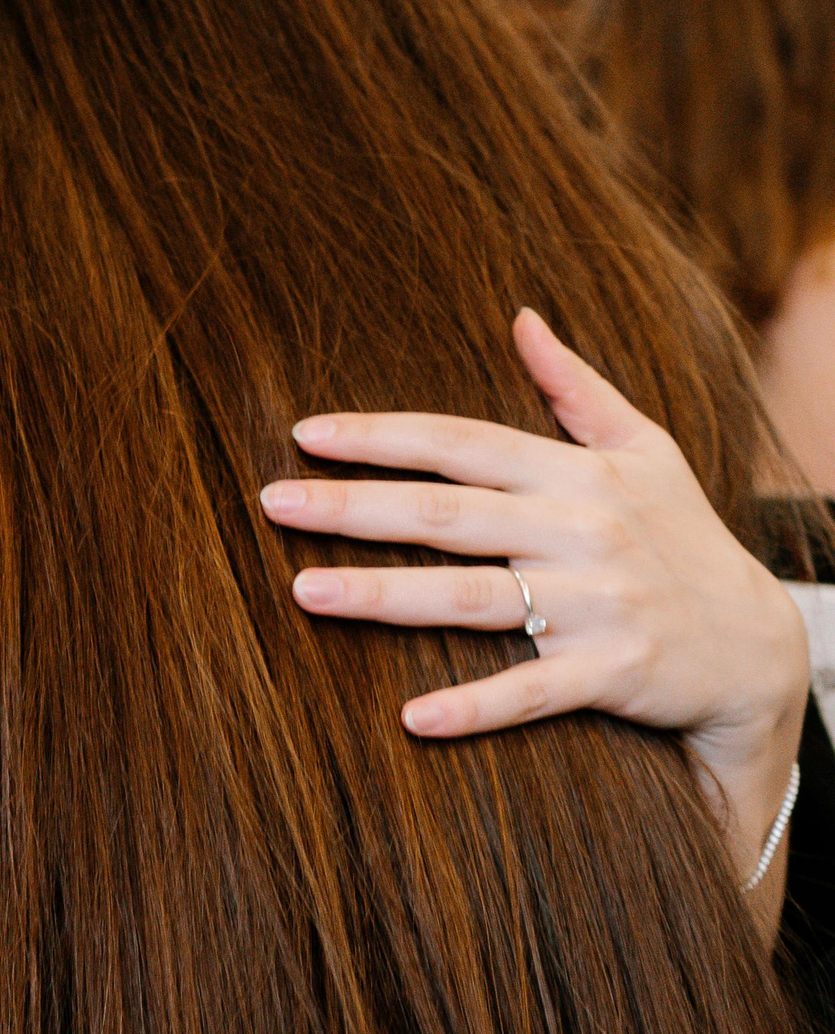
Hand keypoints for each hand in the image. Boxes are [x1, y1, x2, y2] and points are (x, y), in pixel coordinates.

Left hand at [262, 309, 807, 781]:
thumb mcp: (645, 449)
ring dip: (383, 595)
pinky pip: (533, 691)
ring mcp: (596, 604)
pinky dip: (476, 706)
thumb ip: (575, 385)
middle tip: (270, 502)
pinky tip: (411, 717)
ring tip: (303, 591)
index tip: (305, 434)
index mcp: (575, 475)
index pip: (461, 443)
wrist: (762, 646)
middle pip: (448, 514)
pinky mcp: (613, 672)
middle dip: (355, 506)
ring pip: (472, 596)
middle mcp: (580, 532)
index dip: (382, 436)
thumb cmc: (685, 537)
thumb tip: (522, 316)